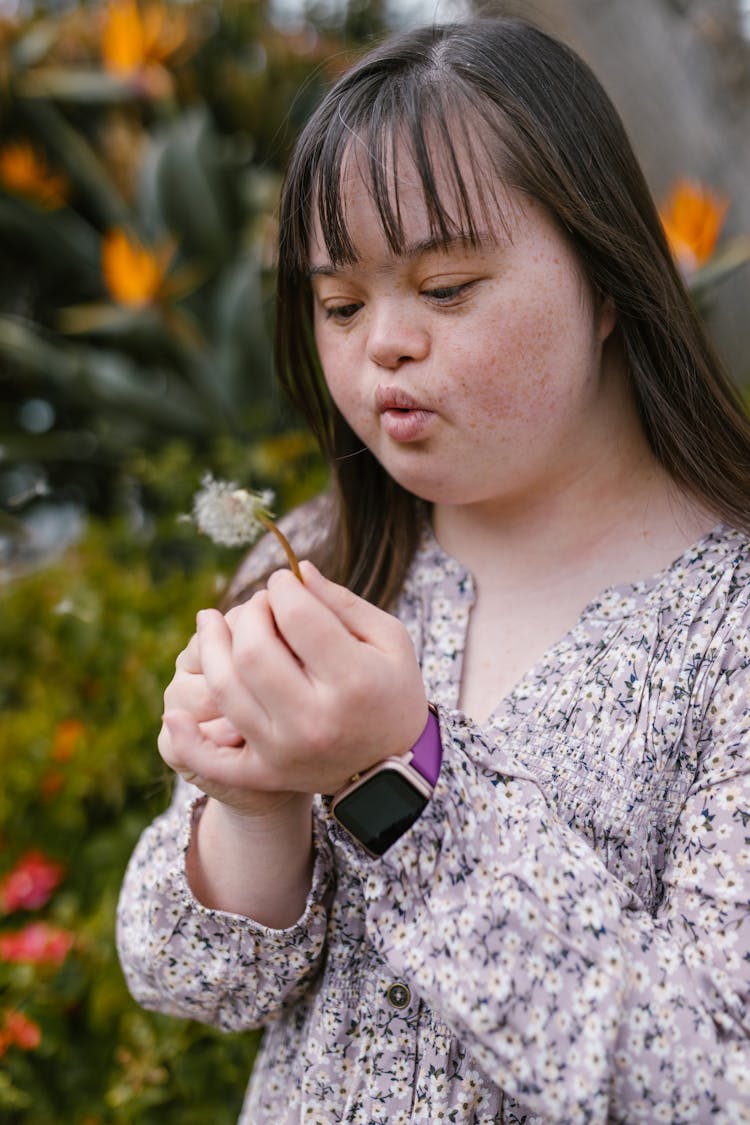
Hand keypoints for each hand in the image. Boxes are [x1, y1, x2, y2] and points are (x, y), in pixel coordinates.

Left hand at [163, 560, 427, 799]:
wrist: (392, 769)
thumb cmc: (391, 691)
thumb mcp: (389, 640)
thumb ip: (343, 603)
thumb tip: (298, 570)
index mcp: (353, 680)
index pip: (297, 616)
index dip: (283, 587)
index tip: (284, 581)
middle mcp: (315, 719)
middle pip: (252, 650)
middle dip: (249, 612)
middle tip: (259, 603)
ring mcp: (285, 749)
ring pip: (224, 688)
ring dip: (210, 647)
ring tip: (212, 623)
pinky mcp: (266, 774)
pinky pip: (213, 760)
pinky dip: (188, 740)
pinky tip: (173, 714)